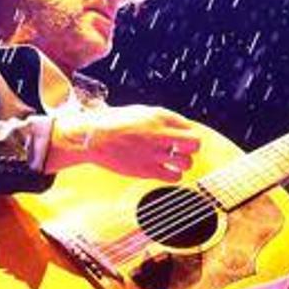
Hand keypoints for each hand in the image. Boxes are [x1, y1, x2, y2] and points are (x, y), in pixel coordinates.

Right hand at [45, 105, 201, 180]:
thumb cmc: (114, 123)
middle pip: (195, 143)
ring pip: (187, 162)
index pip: (190, 126)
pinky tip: (166, 171)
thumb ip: (162, 118)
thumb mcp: (141, 111)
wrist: (93, 137)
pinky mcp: (147, 170)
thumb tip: (181, 126)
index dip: (186, 133)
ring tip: (172, 162)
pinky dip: (174, 175)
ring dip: (183, 163)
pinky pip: (174, 177)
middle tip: (182, 150)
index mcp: (159, 116)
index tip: (179, 138)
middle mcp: (160, 134)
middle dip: (192, 148)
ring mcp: (154, 153)